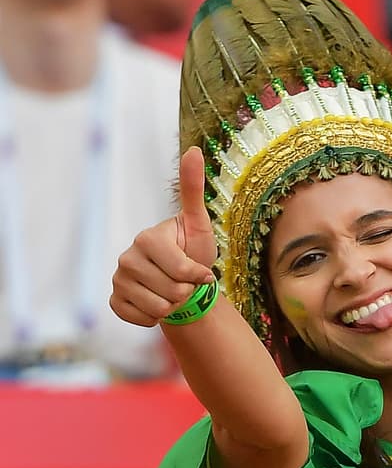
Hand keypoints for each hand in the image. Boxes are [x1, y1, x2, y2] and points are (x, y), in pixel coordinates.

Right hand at [111, 147, 217, 325]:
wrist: (183, 283)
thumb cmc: (194, 252)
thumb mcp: (199, 223)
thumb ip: (194, 189)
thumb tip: (195, 149)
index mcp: (148, 238)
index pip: (183, 271)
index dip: (198, 276)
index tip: (201, 271)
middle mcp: (126, 257)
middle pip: (172, 292)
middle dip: (186, 291)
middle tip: (184, 281)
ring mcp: (118, 280)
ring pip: (158, 308)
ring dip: (173, 305)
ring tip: (172, 291)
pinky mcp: (114, 301)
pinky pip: (140, 318)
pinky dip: (155, 317)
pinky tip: (156, 302)